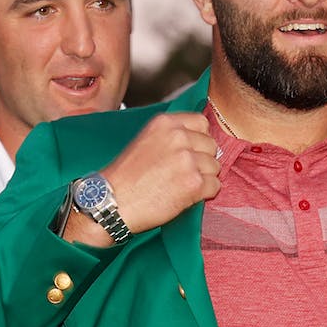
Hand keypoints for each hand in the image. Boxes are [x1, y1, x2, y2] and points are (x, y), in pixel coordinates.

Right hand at [65, 113, 220, 245]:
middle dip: (202, 161)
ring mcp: (188, 160)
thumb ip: (171, 136)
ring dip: (203, 179)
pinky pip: (215, 186)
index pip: (201, 123)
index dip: (199, 140)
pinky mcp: (194, 183)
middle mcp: (178, 137)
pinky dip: (204, 194)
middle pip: (211, 146)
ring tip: (180, 186)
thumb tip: (199, 140)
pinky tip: (185, 197)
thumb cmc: (125, 178)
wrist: (111, 203)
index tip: (190, 152)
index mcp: (166, 123)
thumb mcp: (145, 141)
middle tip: (182, 174)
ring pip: (215, 167)